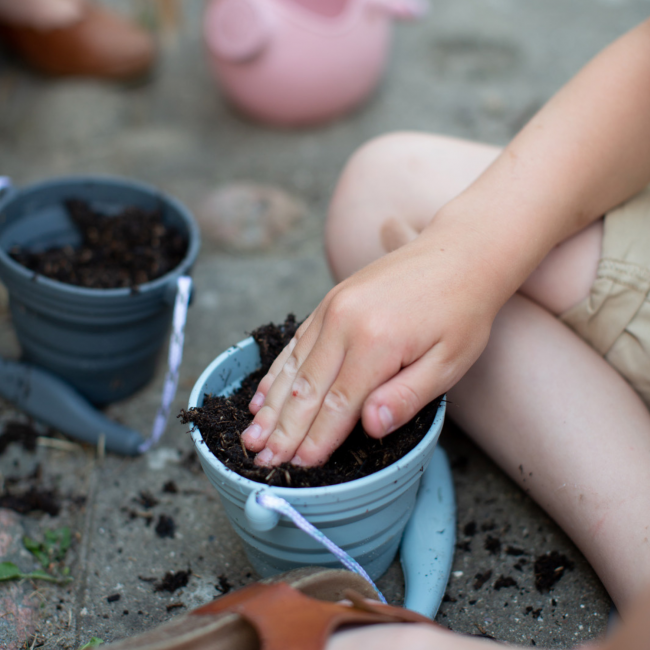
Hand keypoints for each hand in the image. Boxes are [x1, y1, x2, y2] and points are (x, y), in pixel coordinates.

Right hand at [241, 226, 499, 466]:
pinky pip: (296, 343)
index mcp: (376, 342)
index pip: (338, 405)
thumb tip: (369, 426)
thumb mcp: (449, 362)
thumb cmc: (461, 313)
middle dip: (284, 431)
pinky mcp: (331, 300)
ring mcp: (332, 307)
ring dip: (272, 407)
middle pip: (307, 389)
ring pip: (294, 368)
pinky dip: (277, 373)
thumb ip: (406, 396)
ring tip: (251, 436)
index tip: (297, 469)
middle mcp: (344, 322)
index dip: (316, 440)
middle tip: (262, 461)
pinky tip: (263, 395)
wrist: (460, 254)